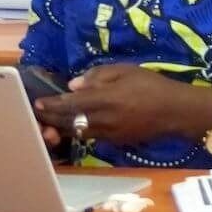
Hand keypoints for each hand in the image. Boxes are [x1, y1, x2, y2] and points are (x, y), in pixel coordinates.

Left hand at [34, 64, 208, 146]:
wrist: (174, 110)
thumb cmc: (152, 85)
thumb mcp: (127, 71)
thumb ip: (99, 76)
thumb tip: (73, 86)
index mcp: (107, 99)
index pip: (71, 104)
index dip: (53, 104)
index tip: (38, 102)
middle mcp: (103, 119)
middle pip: (69, 121)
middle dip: (50, 117)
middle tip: (37, 113)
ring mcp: (108, 133)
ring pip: (76, 131)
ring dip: (60, 127)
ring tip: (48, 122)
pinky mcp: (113, 141)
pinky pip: (89, 136)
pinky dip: (77, 131)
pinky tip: (72, 126)